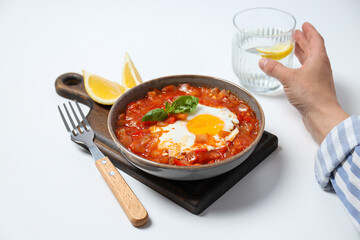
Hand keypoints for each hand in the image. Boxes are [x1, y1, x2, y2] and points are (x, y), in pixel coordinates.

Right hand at [259, 22, 348, 143]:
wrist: (321, 115)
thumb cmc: (312, 95)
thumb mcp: (289, 78)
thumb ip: (275, 69)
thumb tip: (264, 62)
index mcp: (318, 59)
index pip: (316, 40)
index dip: (309, 32)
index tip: (304, 26)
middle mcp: (320, 67)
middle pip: (313, 49)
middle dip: (304, 41)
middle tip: (297, 36)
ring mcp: (317, 78)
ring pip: (309, 61)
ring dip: (302, 53)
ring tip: (294, 49)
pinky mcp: (313, 88)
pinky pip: (306, 72)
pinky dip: (299, 67)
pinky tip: (292, 71)